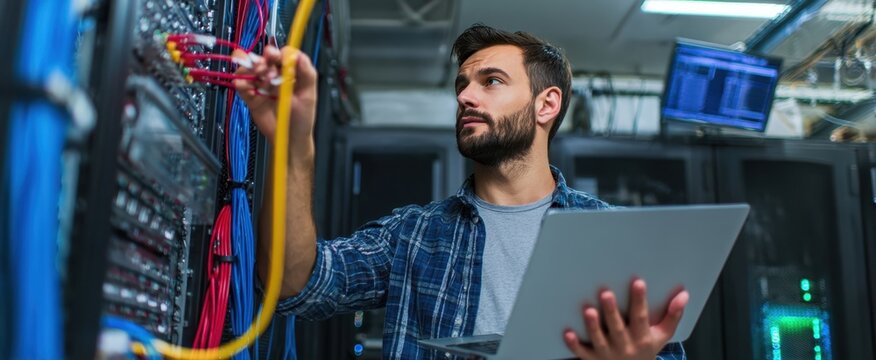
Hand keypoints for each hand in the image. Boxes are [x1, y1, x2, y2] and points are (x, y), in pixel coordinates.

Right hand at [232, 46, 317, 145]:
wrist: (291, 139)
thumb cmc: (302, 118)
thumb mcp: (309, 95)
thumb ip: (306, 73)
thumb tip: (298, 55)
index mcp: (289, 73)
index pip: (281, 55)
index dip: (277, 53)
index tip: (277, 58)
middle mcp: (274, 77)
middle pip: (263, 60)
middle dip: (263, 60)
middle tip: (265, 69)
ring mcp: (261, 86)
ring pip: (249, 70)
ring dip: (251, 70)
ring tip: (259, 77)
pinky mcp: (251, 98)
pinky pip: (241, 87)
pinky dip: (240, 83)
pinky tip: (244, 85)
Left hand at [563, 279, 688, 359]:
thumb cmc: (647, 349)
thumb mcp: (662, 335)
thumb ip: (672, 315)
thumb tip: (684, 295)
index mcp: (642, 338)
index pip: (641, 317)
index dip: (640, 300)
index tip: (638, 282)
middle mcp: (625, 346)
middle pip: (617, 328)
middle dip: (611, 311)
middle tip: (605, 293)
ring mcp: (607, 354)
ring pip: (599, 339)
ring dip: (593, 326)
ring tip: (588, 310)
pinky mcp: (593, 359)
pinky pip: (582, 353)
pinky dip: (575, 345)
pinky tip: (568, 333)